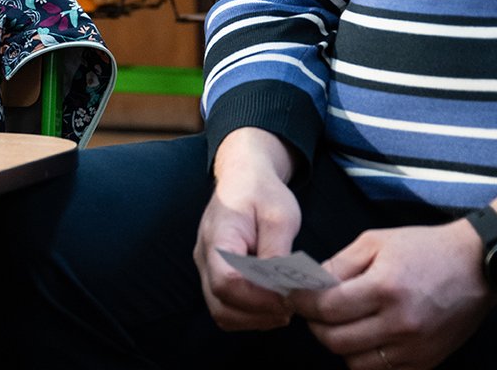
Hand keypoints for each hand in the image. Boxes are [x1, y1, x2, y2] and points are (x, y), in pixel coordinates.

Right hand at [194, 128, 301, 331]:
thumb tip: (282, 289)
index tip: (289, 297)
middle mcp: (204, 257)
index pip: (227, 282)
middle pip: (221, 305)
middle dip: (259, 315)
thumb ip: (277, 252)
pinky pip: (225, 307)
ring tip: (284, 306)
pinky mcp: (213, 275)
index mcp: (219, 237)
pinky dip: (249, 314)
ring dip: (254, 319)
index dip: (260, 298)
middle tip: (291, 307)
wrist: (242, 177)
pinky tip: (271, 302)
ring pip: (221, 312)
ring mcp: (206, 268)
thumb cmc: (262, 192)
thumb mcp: (279, 216)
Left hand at [290, 220, 493, 369]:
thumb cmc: (424, 248)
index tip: (294, 296)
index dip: (302, 303)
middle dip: (316, 326)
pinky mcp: (426, 362)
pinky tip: (366, 336)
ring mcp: (414, 348)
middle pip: (336, 341)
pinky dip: (366, 358)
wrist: (478, 267)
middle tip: (314, 311)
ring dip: (340, 345)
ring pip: (355, 362)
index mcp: (385, 288)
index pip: (327, 308)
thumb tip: (309, 283)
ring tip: (342, 323)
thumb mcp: (375, 241)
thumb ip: (339, 264)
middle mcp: (400, 324)